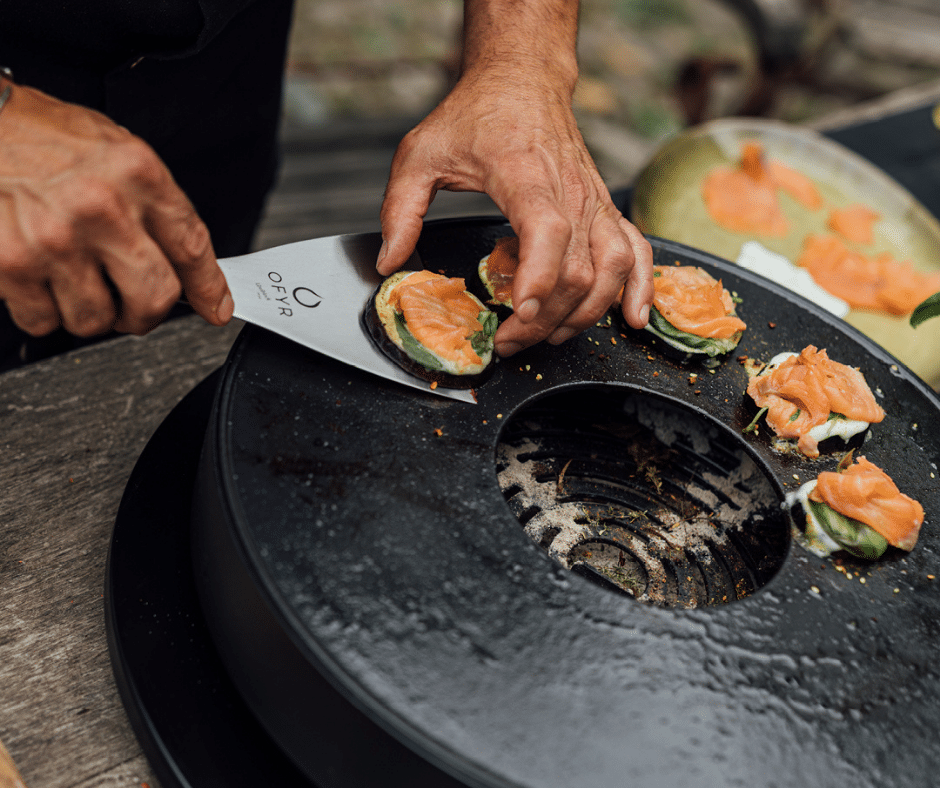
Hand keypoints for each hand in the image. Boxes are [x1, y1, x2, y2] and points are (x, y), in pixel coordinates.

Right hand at [0, 83, 232, 337]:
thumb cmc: (38, 135)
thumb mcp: (113, 150)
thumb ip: (152, 205)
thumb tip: (183, 263)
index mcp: (136, 174)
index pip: (191, 246)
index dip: (207, 287)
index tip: (215, 307)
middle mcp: (102, 207)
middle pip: (154, 298)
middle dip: (145, 313)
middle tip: (131, 306)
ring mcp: (55, 238)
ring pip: (95, 320)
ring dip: (87, 311)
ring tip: (70, 276)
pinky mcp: (11, 264)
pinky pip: (43, 321)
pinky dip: (42, 310)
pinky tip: (37, 275)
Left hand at [378, 62, 653, 356]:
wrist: (521, 80)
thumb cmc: (475, 115)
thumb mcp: (420, 154)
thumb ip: (400, 209)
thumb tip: (390, 261)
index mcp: (524, 175)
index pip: (547, 232)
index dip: (538, 279)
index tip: (517, 312)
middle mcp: (569, 191)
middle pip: (577, 269)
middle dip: (544, 318)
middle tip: (508, 341)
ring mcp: (593, 201)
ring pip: (611, 269)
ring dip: (585, 313)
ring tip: (550, 336)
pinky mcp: (605, 209)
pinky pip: (638, 251)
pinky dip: (640, 287)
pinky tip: (633, 317)